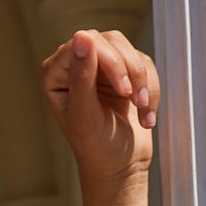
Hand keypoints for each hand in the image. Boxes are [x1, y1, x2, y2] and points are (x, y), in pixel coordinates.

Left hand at [41, 26, 157, 199]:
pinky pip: (144, 64)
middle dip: (128, 70)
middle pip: (111, 41)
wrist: (121, 169)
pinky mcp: (123, 73)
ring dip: (141, 80)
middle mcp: (75, 64)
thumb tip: (81, 36)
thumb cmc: (96, 149)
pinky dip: (150, 88)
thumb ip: (81, 76)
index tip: (123, 89)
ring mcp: (100, 67)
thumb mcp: (85, 115)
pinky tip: (145, 115)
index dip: (108, 60)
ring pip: (129, 50)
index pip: (85, 42)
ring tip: (142, 109)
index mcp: (55, 73)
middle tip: (134, 100)